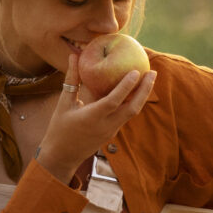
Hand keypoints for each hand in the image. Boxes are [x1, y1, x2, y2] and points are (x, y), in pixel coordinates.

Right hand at [34, 52, 155, 183]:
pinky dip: (133, 102)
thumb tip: (74, 56)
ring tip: (149, 79)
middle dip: (145, 90)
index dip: (126, 86)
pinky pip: (126, 116)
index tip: (137, 71)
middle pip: (132, 108)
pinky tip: (135, 91)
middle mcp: (105, 125)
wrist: (62, 157)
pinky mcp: (112, 133)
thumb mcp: (64, 103)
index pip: (114, 101)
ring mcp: (111, 131)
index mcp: (92, 117)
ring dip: (142, 96)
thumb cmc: (59, 128)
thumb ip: (72, 80)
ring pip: (132, 113)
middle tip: (153, 72)